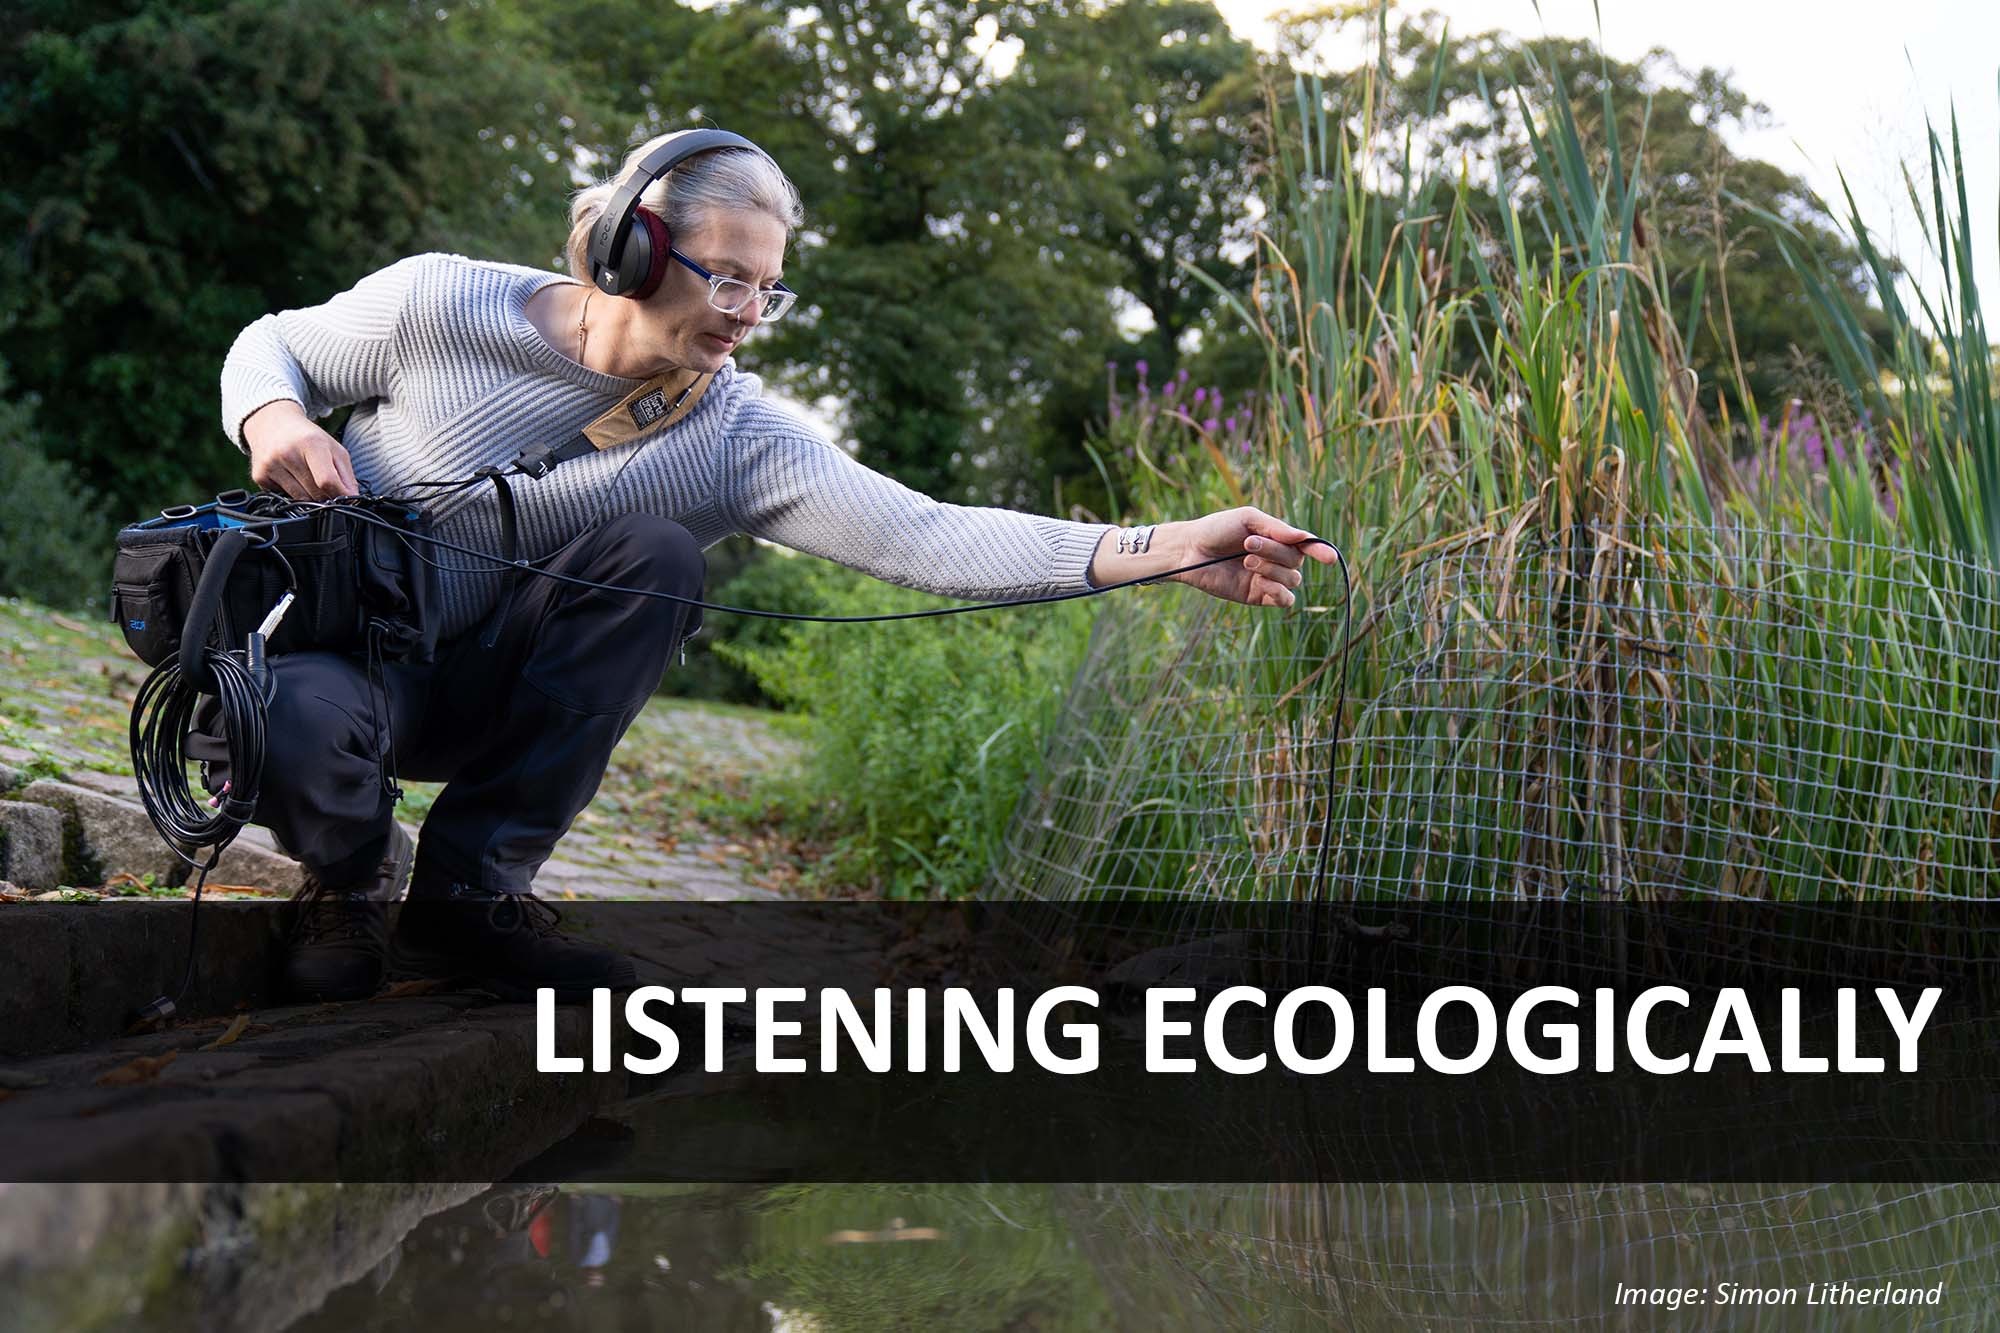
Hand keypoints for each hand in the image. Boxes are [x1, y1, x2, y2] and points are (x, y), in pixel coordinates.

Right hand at [243, 400, 358, 499]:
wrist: (271, 423)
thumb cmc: (307, 437)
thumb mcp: (333, 448)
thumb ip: (347, 475)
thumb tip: (353, 499)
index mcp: (311, 443)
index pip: (327, 480)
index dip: (340, 494)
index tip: (346, 497)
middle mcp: (287, 453)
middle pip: (315, 493)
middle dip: (326, 495)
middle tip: (326, 485)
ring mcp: (270, 465)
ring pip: (300, 499)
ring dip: (310, 496)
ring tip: (308, 477)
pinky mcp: (259, 476)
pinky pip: (283, 497)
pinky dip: (292, 492)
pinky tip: (291, 476)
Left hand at [1167, 505, 1336, 607]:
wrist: (1190, 550)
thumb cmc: (1216, 529)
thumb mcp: (1248, 519)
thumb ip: (1276, 528)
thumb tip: (1304, 538)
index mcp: (1276, 539)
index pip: (1306, 546)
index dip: (1320, 551)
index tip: (1330, 557)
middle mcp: (1276, 559)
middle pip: (1297, 561)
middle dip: (1275, 552)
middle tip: (1248, 544)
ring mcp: (1267, 579)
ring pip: (1292, 580)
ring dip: (1272, 568)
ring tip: (1246, 560)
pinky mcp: (1257, 596)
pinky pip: (1284, 600)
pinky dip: (1279, 591)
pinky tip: (1261, 581)